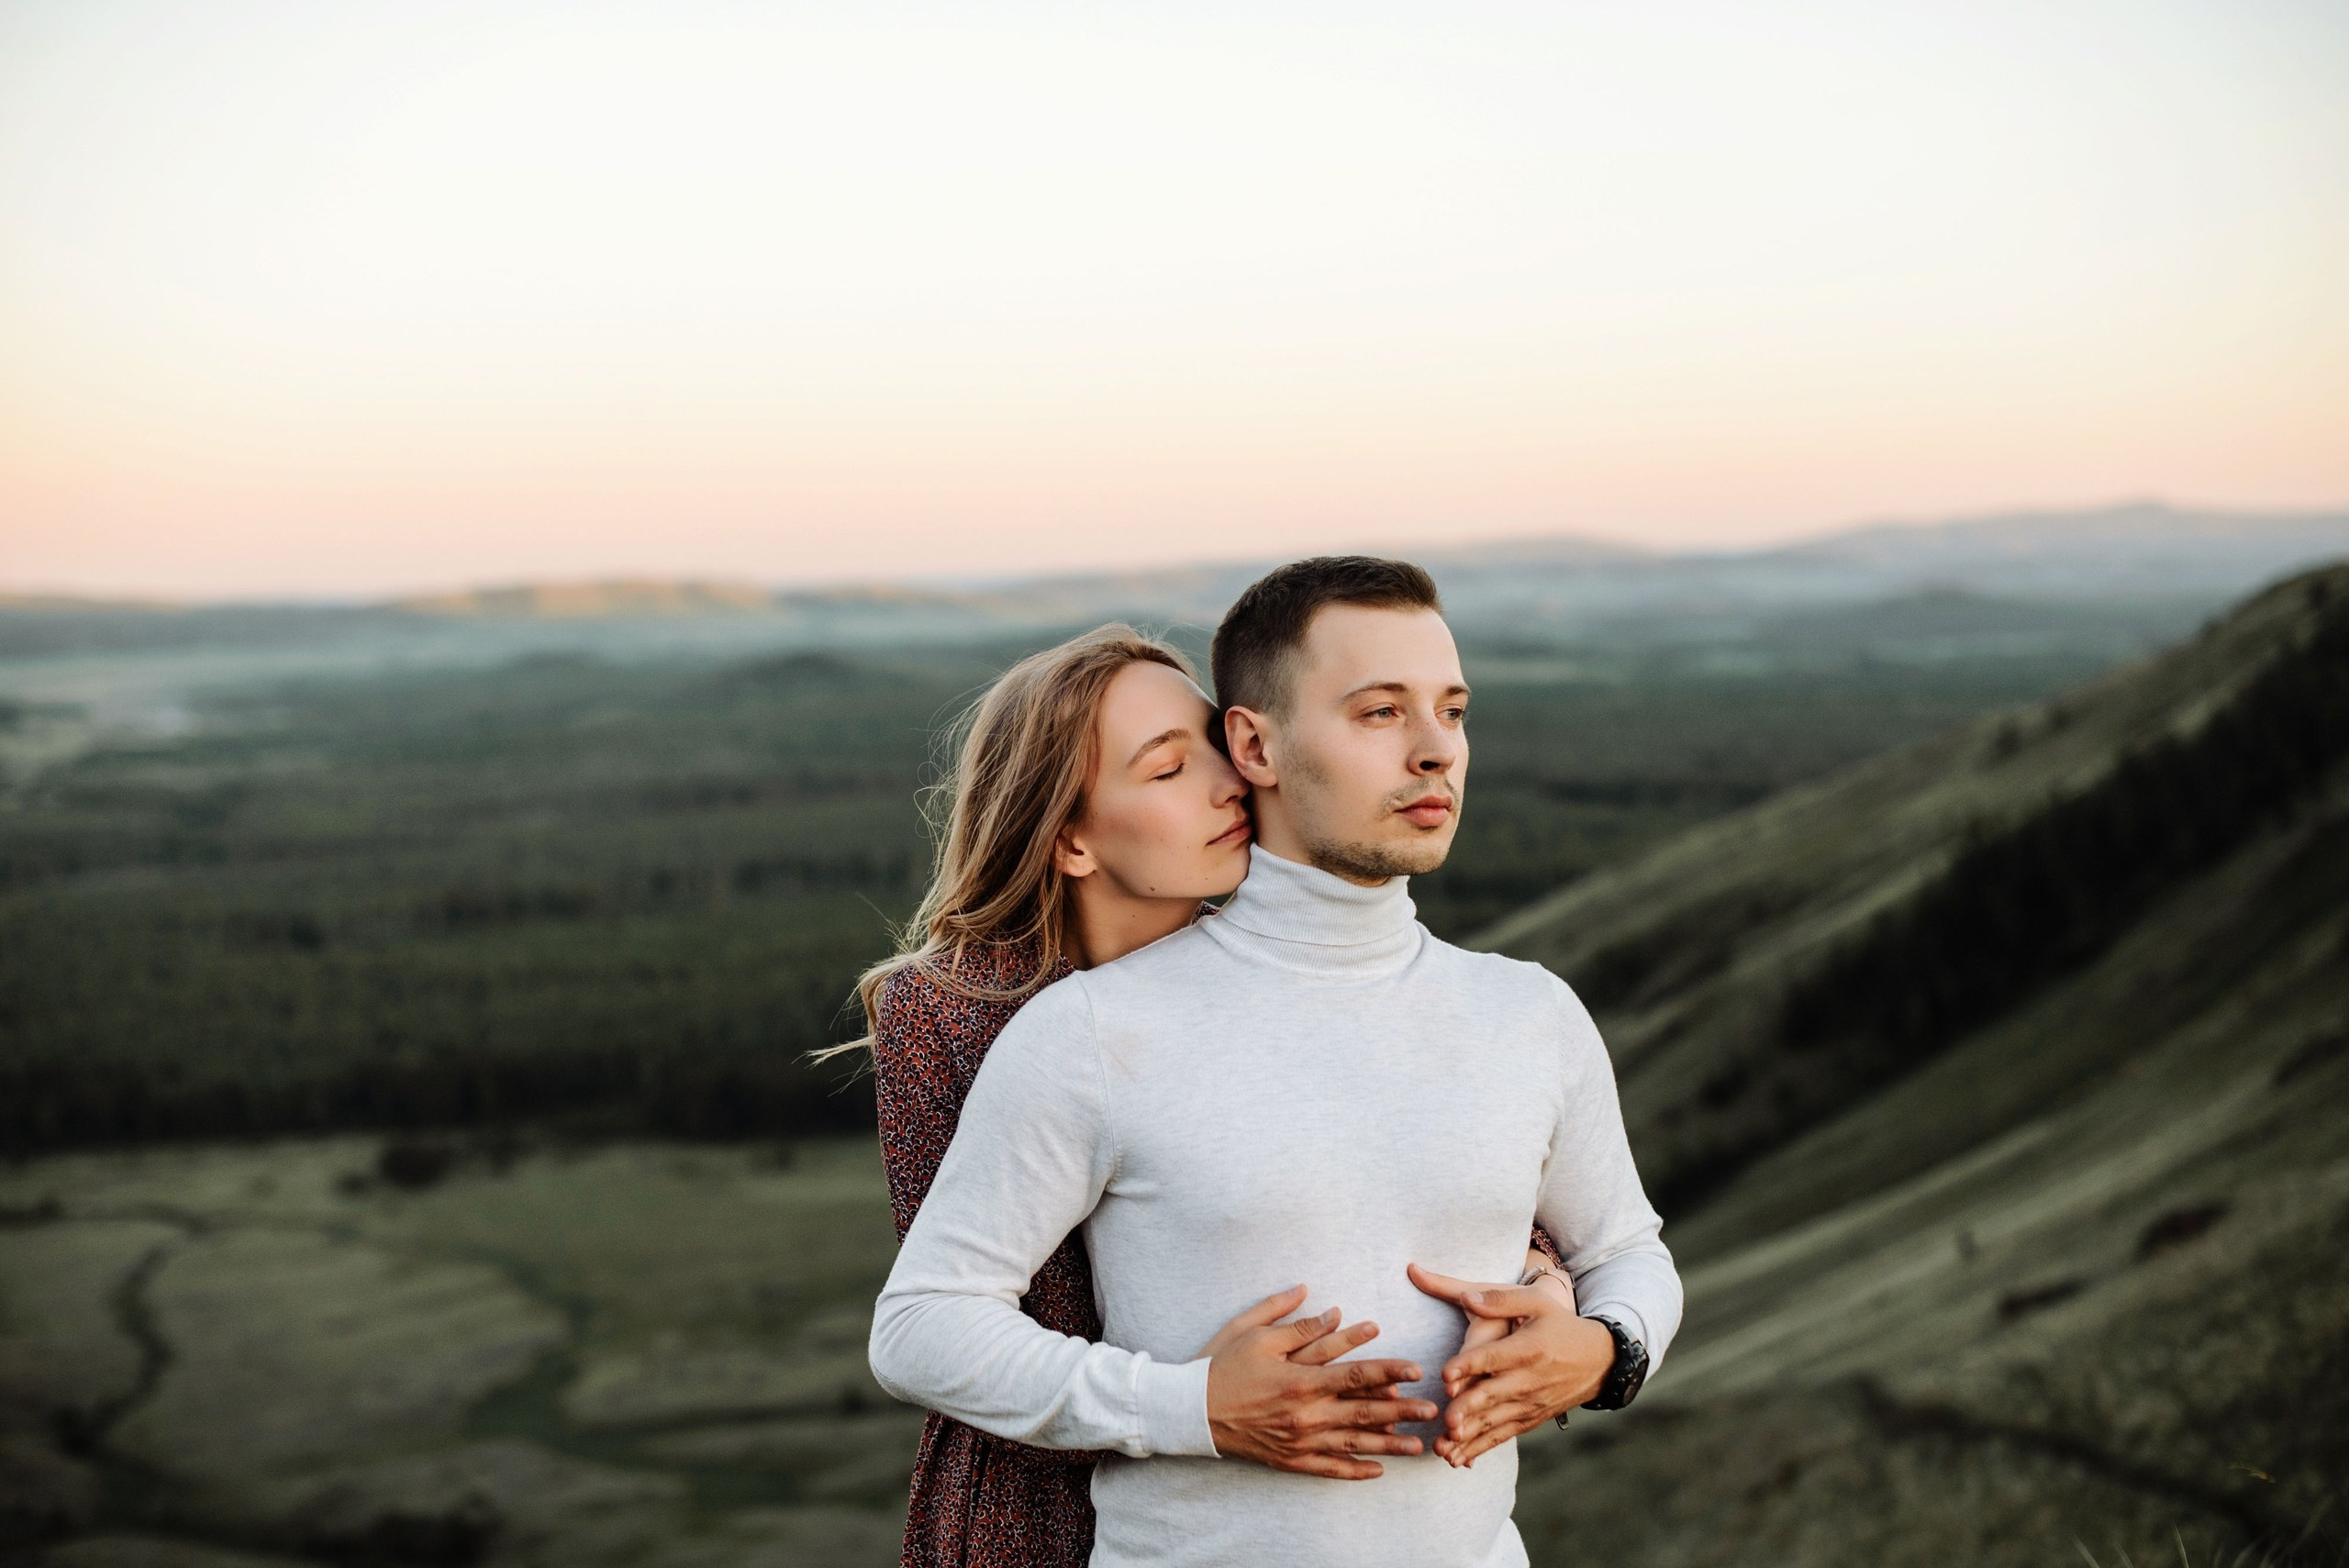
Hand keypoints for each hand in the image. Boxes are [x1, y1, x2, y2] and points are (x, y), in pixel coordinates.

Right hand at [1202, 1284, 1437, 1479]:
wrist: (1189, 1410)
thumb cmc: (1221, 1365)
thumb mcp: (1254, 1333)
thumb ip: (1293, 1320)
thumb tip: (1329, 1306)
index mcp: (1299, 1379)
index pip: (1354, 1374)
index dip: (1388, 1370)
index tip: (1416, 1369)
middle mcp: (1304, 1413)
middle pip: (1363, 1413)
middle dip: (1402, 1411)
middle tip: (1434, 1410)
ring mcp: (1298, 1440)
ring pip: (1352, 1444)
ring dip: (1389, 1445)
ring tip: (1419, 1445)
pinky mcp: (1289, 1459)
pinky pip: (1328, 1469)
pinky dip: (1354, 1471)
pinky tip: (1378, 1471)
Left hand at [1408, 1263, 1615, 1468]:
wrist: (1599, 1361)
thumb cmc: (1561, 1325)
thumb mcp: (1537, 1302)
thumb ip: (1500, 1300)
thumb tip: (1467, 1297)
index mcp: (1528, 1349)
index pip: (1493, 1358)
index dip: (1468, 1365)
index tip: (1445, 1375)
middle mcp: (1528, 1380)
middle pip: (1492, 1396)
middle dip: (1468, 1410)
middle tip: (1446, 1421)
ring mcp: (1529, 1403)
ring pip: (1493, 1423)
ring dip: (1468, 1438)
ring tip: (1443, 1450)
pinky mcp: (1530, 1419)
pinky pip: (1502, 1436)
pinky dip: (1480, 1449)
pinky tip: (1458, 1460)